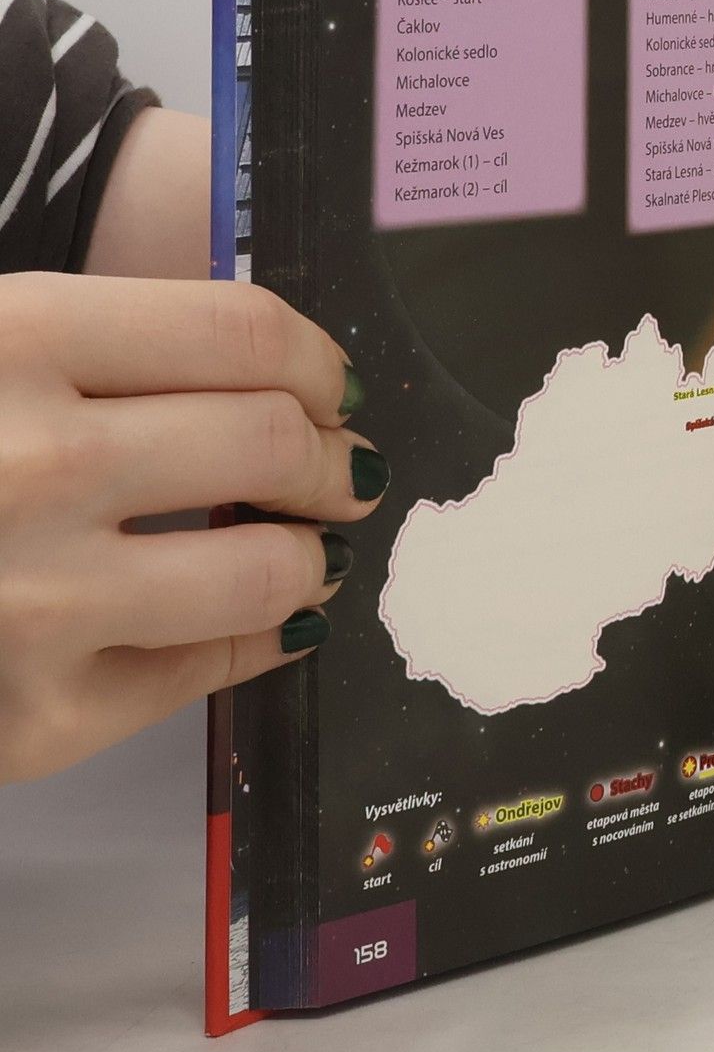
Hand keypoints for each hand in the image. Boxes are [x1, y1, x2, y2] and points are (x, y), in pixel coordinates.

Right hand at [0, 273, 388, 782]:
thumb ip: (104, 348)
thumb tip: (282, 374)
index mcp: (8, 341)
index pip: (245, 332)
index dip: (318, 358)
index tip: (331, 382)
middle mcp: (27, 465)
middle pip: (276, 441)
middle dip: (334, 457)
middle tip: (342, 467)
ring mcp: (32, 603)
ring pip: (272, 568)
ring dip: (316, 555)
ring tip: (312, 547)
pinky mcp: (34, 719)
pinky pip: (208, 669)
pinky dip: (259, 637)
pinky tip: (263, 618)